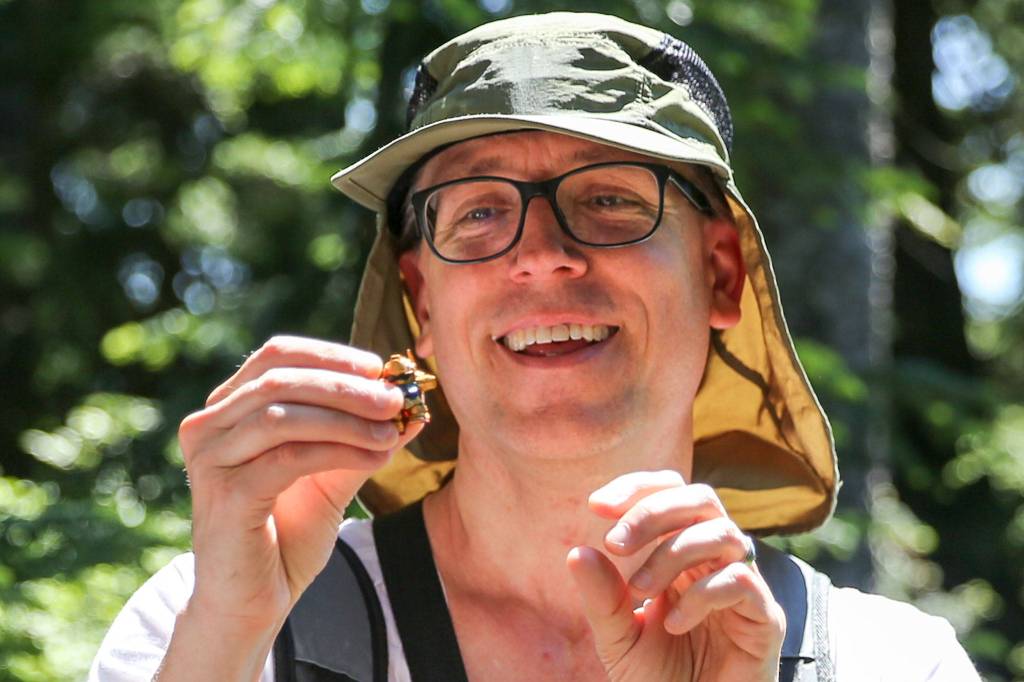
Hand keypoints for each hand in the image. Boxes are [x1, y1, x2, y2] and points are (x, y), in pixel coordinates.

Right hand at [178, 336, 421, 631]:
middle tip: (394, 398)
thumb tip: (410, 407)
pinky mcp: (224, 495)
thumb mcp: (331, 476)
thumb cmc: (287, 536)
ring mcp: (210, 459)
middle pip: (280, 379)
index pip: (276, 357)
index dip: (330, 356)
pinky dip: (339, 451)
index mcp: (226, 409)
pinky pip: (289, 458)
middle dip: (345, 386)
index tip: (379, 367)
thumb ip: (360, 438)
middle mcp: (207, 426)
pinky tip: (377, 458)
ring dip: (347, 419)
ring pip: (284, 415)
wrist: (252, 602)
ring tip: (391, 432)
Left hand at [567, 470, 784, 681]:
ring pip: (722, 532)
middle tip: (615, 544)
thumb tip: (579, 551)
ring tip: (641, 590)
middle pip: (701, 499)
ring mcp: (745, 587)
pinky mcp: (766, 619)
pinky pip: (741, 581)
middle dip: (652, 512)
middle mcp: (717, 561)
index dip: (637, 489)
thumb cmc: (660, 680)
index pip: (671, 493)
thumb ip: (602, 598)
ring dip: (672, 552)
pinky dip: (701, 594)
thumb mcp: (618, 638)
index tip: (595, 506)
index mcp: (682, 554)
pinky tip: (673, 623)